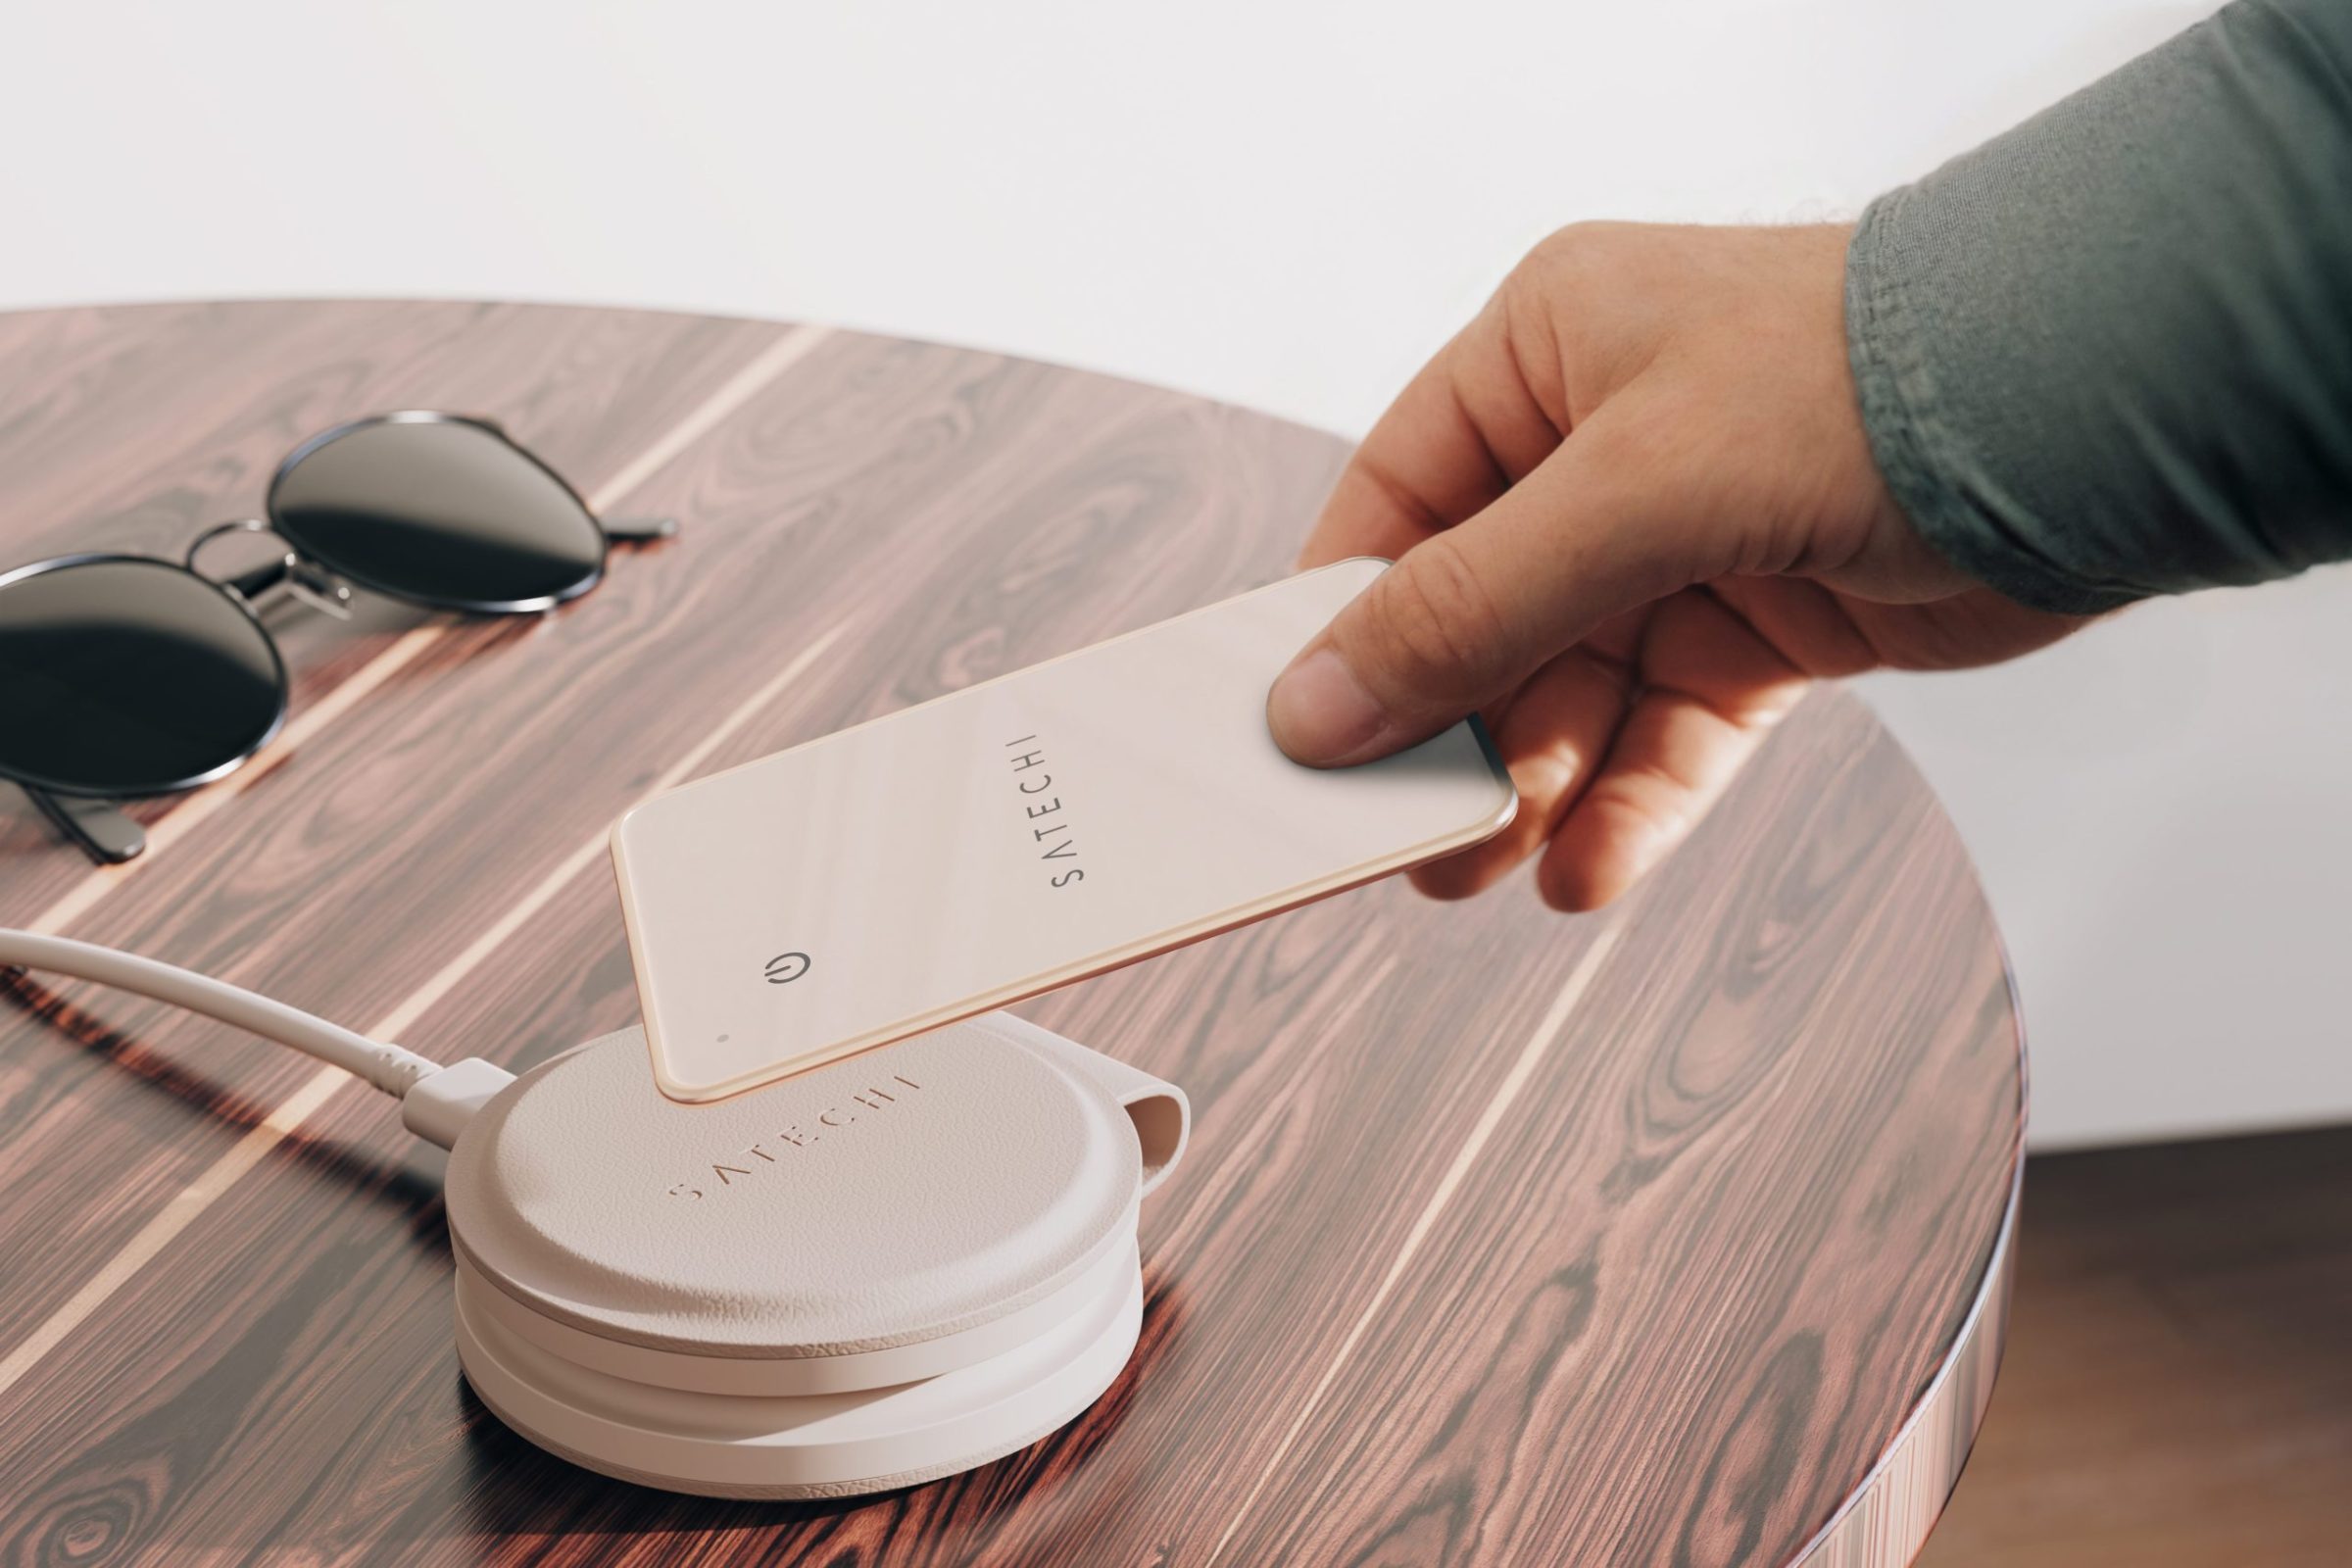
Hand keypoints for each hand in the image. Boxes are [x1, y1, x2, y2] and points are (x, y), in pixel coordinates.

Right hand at [1268, 222, 2090, 910]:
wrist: (2099, 418)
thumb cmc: (1860, 384)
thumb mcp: (1627, 492)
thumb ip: (1466, 606)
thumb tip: (1314, 708)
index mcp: (1543, 358)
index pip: (1395, 505)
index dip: (1342, 625)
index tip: (1293, 735)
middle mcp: (1602, 447)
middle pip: (1478, 618)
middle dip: (1444, 734)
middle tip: (1401, 840)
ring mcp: (1685, 542)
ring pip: (1569, 693)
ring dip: (1531, 790)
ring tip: (1486, 870)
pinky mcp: (1764, 627)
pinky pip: (1666, 734)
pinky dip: (1628, 806)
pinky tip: (1586, 874)